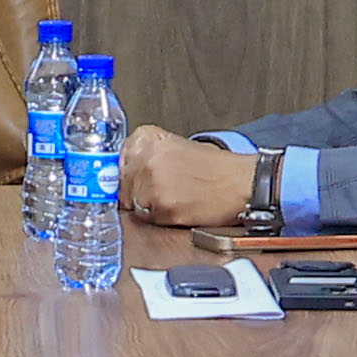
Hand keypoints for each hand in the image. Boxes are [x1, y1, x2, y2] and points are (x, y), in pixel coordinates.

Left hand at [113, 122, 254, 229]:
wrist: (241, 183)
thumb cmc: (216, 169)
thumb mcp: (177, 148)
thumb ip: (147, 157)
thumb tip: (123, 173)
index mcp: (149, 138)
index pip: (115, 161)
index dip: (124, 176)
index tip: (128, 181)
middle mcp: (147, 156)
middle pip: (120, 184)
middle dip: (133, 192)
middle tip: (157, 193)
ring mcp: (152, 182)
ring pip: (131, 203)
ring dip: (146, 207)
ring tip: (173, 199)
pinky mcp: (162, 205)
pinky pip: (147, 219)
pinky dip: (160, 218)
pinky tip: (179, 208)